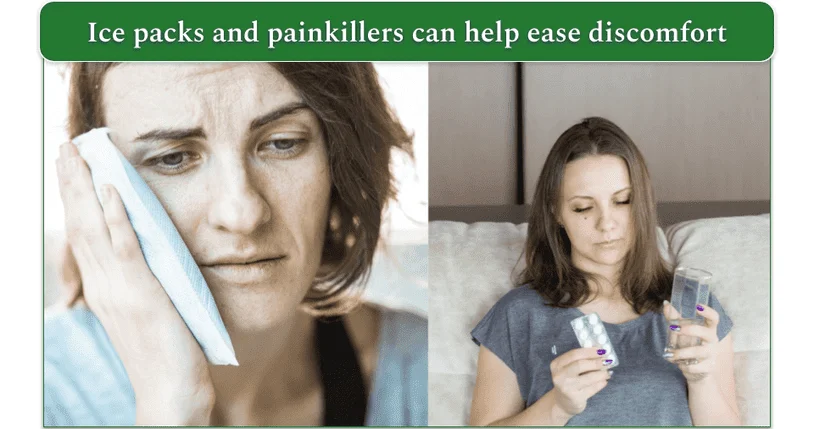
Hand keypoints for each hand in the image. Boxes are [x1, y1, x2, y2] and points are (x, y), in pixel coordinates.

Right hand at [56, 142, 214, 423]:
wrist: (169, 390)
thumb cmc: (164, 352)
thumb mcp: (145, 310)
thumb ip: (138, 282)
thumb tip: (140, 257)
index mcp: (104, 287)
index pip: (83, 233)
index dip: (75, 198)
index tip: (70, 166)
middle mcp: (103, 285)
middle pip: (79, 224)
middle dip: (71, 183)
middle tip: (64, 146)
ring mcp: (119, 289)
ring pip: (93, 229)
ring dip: (85, 188)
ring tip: (77, 154)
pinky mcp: (142, 294)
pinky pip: (125, 249)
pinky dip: (115, 218)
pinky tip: (110, 191)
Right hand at [549, 347, 612, 417]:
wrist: (563, 402)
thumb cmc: (569, 381)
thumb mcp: (569, 369)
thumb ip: (581, 360)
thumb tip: (600, 352)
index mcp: (557, 364)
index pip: (574, 354)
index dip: (589, 351)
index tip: (601, 350)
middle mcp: (559, 376)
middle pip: (580, 365)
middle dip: (596, 362)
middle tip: (607, 361)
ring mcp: (567, 388)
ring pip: (589, 378)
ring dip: (601, 373)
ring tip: (607, 372)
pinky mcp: (576, 398)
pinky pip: (593, 389)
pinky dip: (601, 383)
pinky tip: (604, 381)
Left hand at [662, 301, 719, 383]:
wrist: (699, 370)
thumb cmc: (690, 346)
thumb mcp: (683, 332)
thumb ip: (675, 318)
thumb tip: (666, 304)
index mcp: (708, 329)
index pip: (714, 318)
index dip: (708, 312)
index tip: (698, 306)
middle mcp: (713, 340)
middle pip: (705, 332)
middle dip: (689, 329)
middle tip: (672, 327)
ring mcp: (712, 354)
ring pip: (698, 351)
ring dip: (681, 353)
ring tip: (669, 355)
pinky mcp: (709, 367)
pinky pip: (694, 366)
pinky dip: (684, 366)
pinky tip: (679, 364)